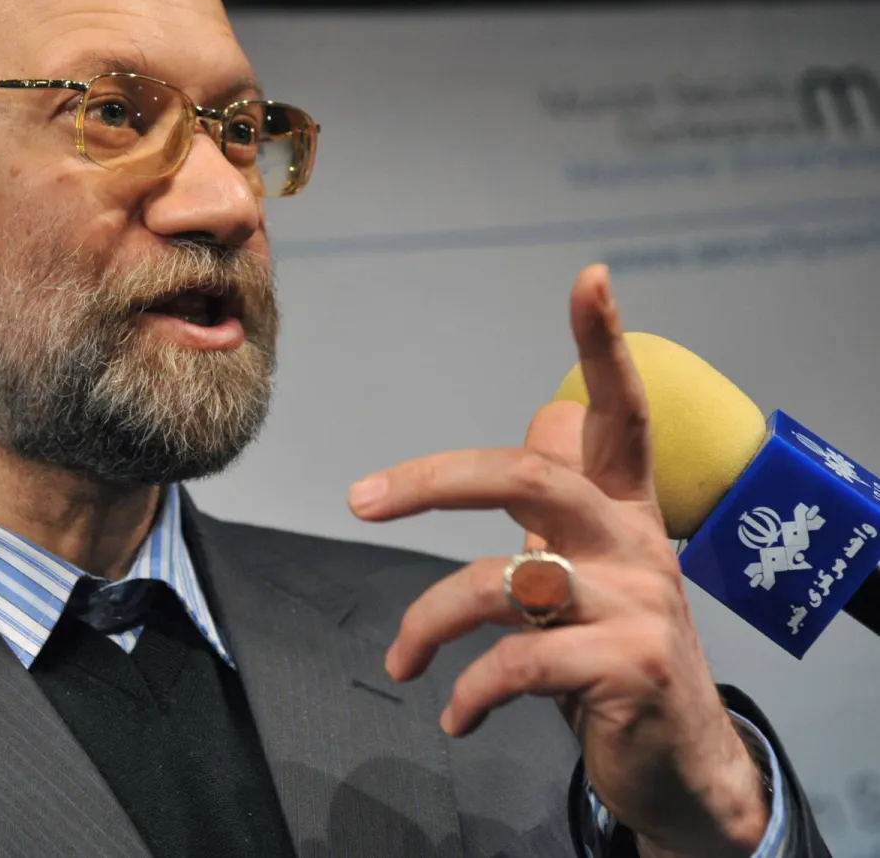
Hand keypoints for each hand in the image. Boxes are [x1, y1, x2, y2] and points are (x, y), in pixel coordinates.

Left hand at [347, 265, 768, 857]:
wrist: (681, 763)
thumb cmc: (611, 654)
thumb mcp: (588, 572)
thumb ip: (556, 505)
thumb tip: (542, 413)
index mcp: (622, 509)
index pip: (621, 412)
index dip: (604, 344)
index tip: (589, 277)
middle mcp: (634, 541)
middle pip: (529, 475)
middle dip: (431, 481)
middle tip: (360, 501)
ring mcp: (638, 602)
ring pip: (502, 581)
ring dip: (429, 621)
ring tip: (402, 660)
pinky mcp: (628, 666)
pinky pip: (515, 662)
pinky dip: (468, 692)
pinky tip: (455, 715)